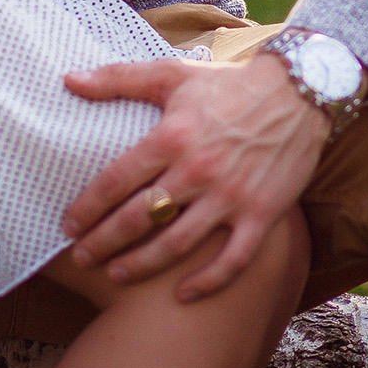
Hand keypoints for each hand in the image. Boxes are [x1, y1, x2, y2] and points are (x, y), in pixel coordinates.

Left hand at [60, 51, 328, 300]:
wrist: (300, 93)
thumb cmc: (228, 84)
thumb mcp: (172, 74)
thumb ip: (118, 78)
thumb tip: (69, 80)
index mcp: (171, 136)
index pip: (116, 180)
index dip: (87, 207)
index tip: (68, 225)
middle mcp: (197, 170)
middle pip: (138, 218)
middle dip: (104, 243)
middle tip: (80, 258)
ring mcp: (230, 197)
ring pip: (177, 244)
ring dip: (142, 265)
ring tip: (116, 275)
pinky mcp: (262, 215)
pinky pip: (232, 260)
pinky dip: (207, 282)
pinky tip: (182, 294)